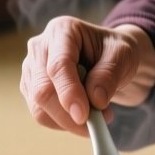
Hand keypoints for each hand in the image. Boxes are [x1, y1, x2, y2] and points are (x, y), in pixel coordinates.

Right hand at [19, 17, 154, 133]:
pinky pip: (42, 115)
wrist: (110, 59)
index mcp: (62, 30)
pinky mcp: (32, 89)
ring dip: (68, 122)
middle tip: (98, 124)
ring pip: (39, 107)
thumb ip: (109, 75)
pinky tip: (83, 117)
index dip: (69, 92)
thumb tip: (95, 100)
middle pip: (42, 89)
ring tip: (98, 117)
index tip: (83, 116)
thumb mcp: (123, 55)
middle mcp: (40, 47)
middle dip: (68, 114)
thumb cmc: (115, 52)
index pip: (58, 65)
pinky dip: (63, 123)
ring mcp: (32, 69)